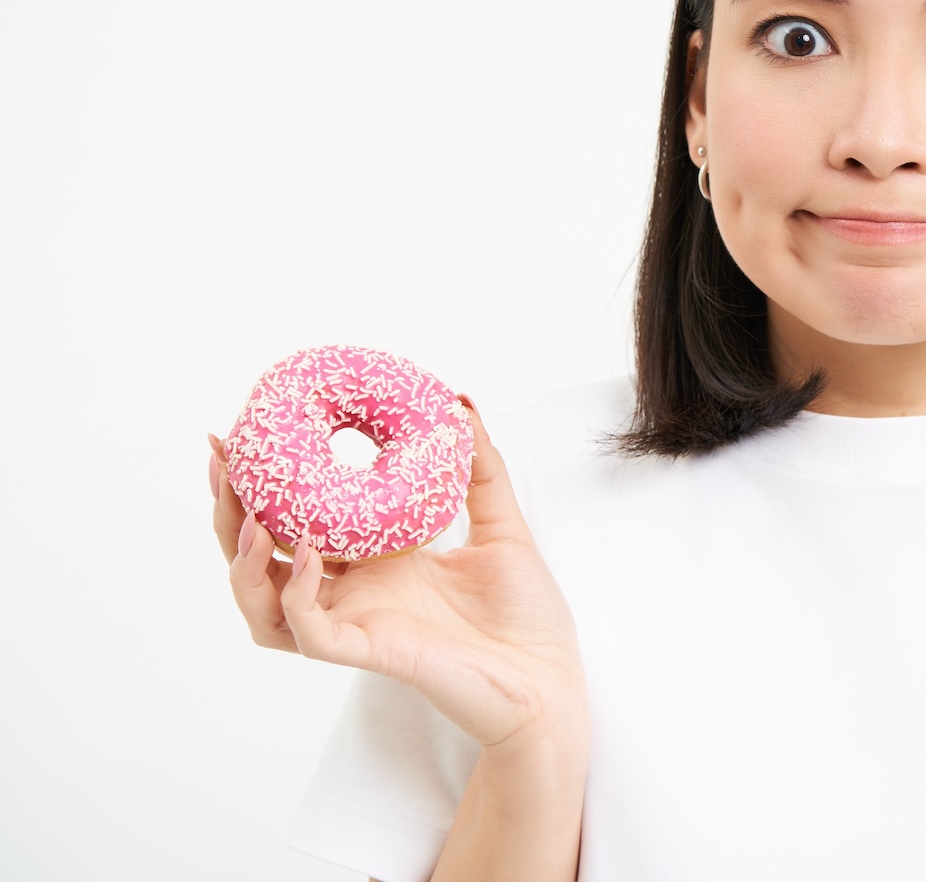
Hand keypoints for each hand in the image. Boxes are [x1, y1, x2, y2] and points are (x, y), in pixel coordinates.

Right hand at [209, 396, 587, 756]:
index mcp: (375, 560)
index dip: (261, 487)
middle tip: (222, 465)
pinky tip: (307, 555)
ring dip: (242, 563)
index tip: (239, 439)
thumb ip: (480, 467)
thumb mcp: (502, 523)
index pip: (297, 523)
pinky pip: (309, 631)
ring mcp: (357, 623)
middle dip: (229, 515)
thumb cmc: (526, 612)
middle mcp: (354, 592)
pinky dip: (297, 594)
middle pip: (261, 561)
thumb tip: (460, 402)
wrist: (550, 676)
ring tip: (248, 519)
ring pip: (264, 604)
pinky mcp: (370, 652)